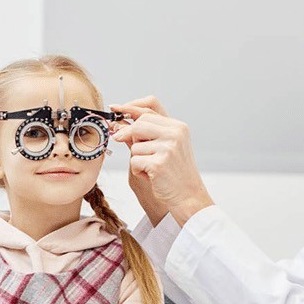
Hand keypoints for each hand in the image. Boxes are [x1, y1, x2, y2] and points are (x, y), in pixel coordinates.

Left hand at [110, 96, 214, 225]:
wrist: (188, 196)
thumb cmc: (173, 173)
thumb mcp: (164, 147)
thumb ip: (144, 134)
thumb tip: (117, 123)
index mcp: (178, 126)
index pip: (151, 106)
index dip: (130, 106)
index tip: (114, 107)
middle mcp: (175, 133)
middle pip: (138, 124)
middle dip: (128, 136)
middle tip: (132, 148)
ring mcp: (168, 147)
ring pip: (134, 145)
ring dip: (137, 159)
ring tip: (152, 168)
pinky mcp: (159, 163)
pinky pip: (134, 161)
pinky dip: (138, 171)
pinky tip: (152, 176)